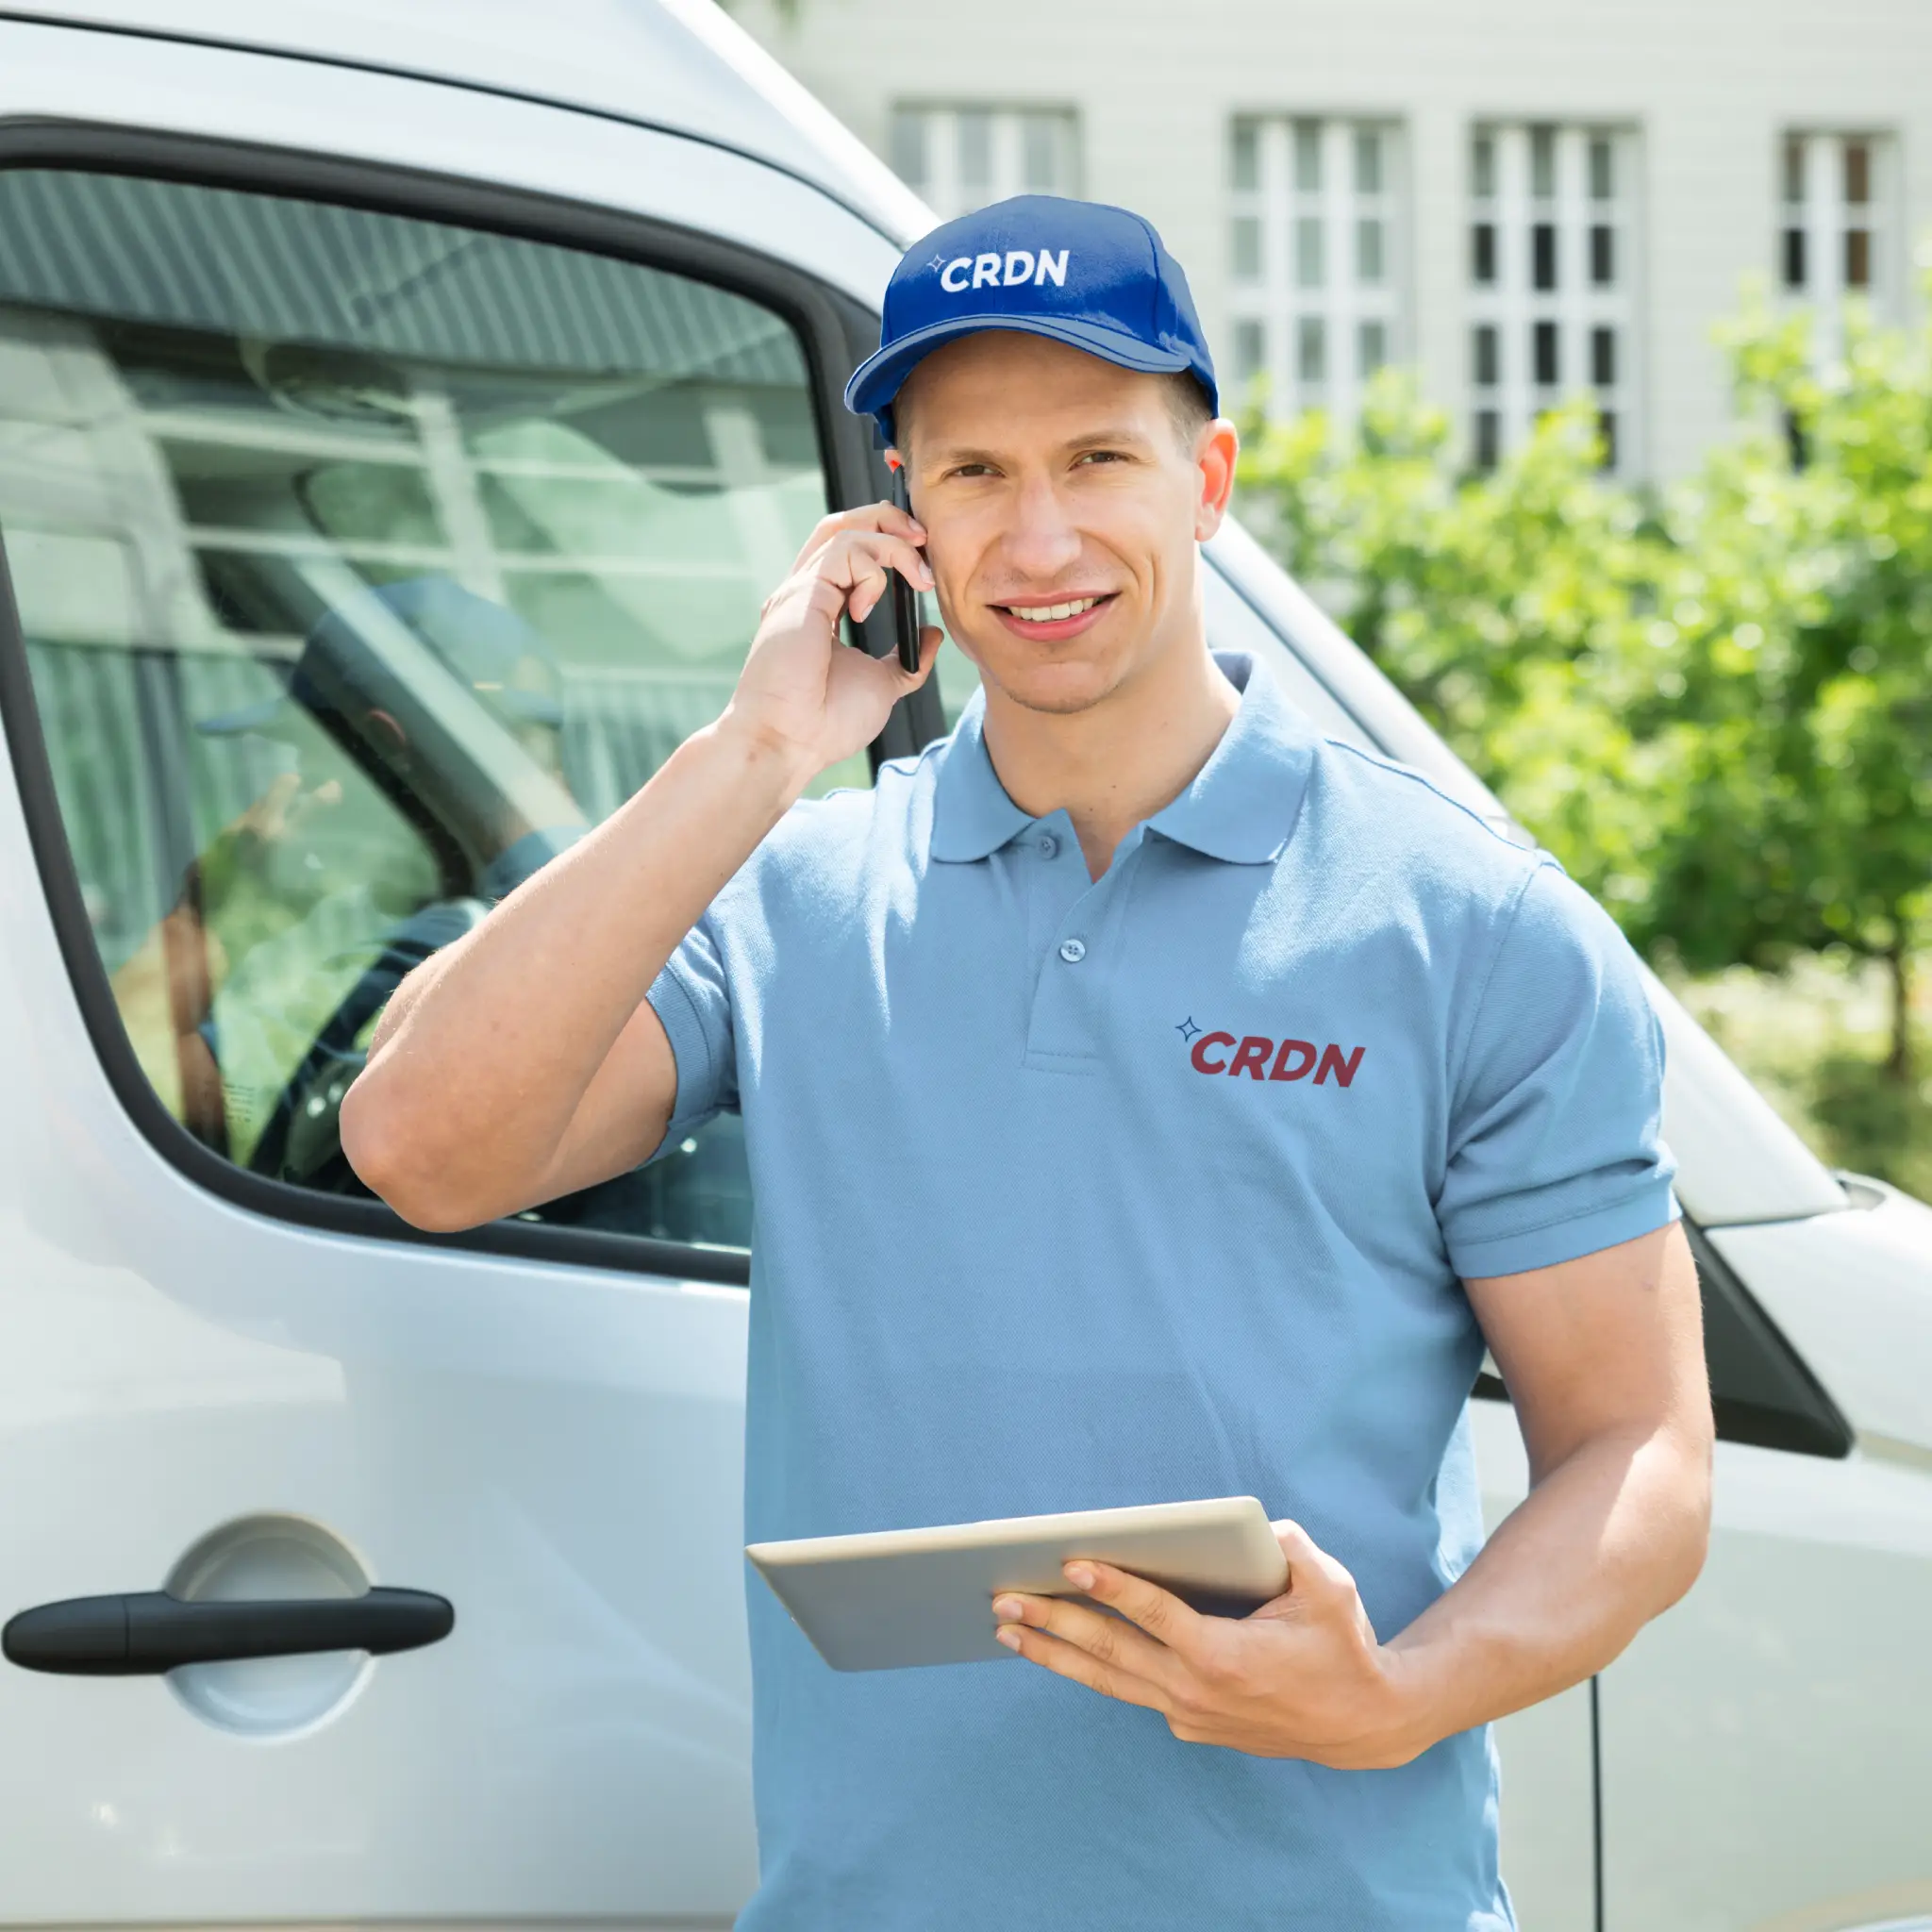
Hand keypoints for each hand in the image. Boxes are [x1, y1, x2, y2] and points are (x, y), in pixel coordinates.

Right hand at [717, 502, 939, 781]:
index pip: (849, 551)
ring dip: (893, 543)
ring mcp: (800, 590)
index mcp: (820, 609)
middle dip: (888, 519)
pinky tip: (869, 607)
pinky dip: (873, 567)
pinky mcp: (802, 592)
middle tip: (924, 540)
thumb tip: (931, 634)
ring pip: (846, 529)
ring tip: (919, 576)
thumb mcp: (883, 685)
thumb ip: (907, 659)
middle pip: (840, 524)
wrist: (791, 743)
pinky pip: (846, 550)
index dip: (886, 539)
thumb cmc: (826, 724)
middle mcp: (805, 593)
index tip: (923, 560)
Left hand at [990, 1521, 1428, 1768]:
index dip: (1113, 1587)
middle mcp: (1197, 1691)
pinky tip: (1055, 1649)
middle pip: (1111, 1651)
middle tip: (1003, 1599)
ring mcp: (1189, 1714)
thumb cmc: (1343, 1646)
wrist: (1361, 1724)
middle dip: (1053, 1622)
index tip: (1071, 1562)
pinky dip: (1091, 1670)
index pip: (1156, 1615)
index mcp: (1226, 1655)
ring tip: (1005, 1629)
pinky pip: (1131, 1690)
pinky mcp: (1189, 1725)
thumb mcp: (1331, 1587)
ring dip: (1053, 1653)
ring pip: (1108, 1680)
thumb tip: (1252, 1526)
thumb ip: (1291, 1548)